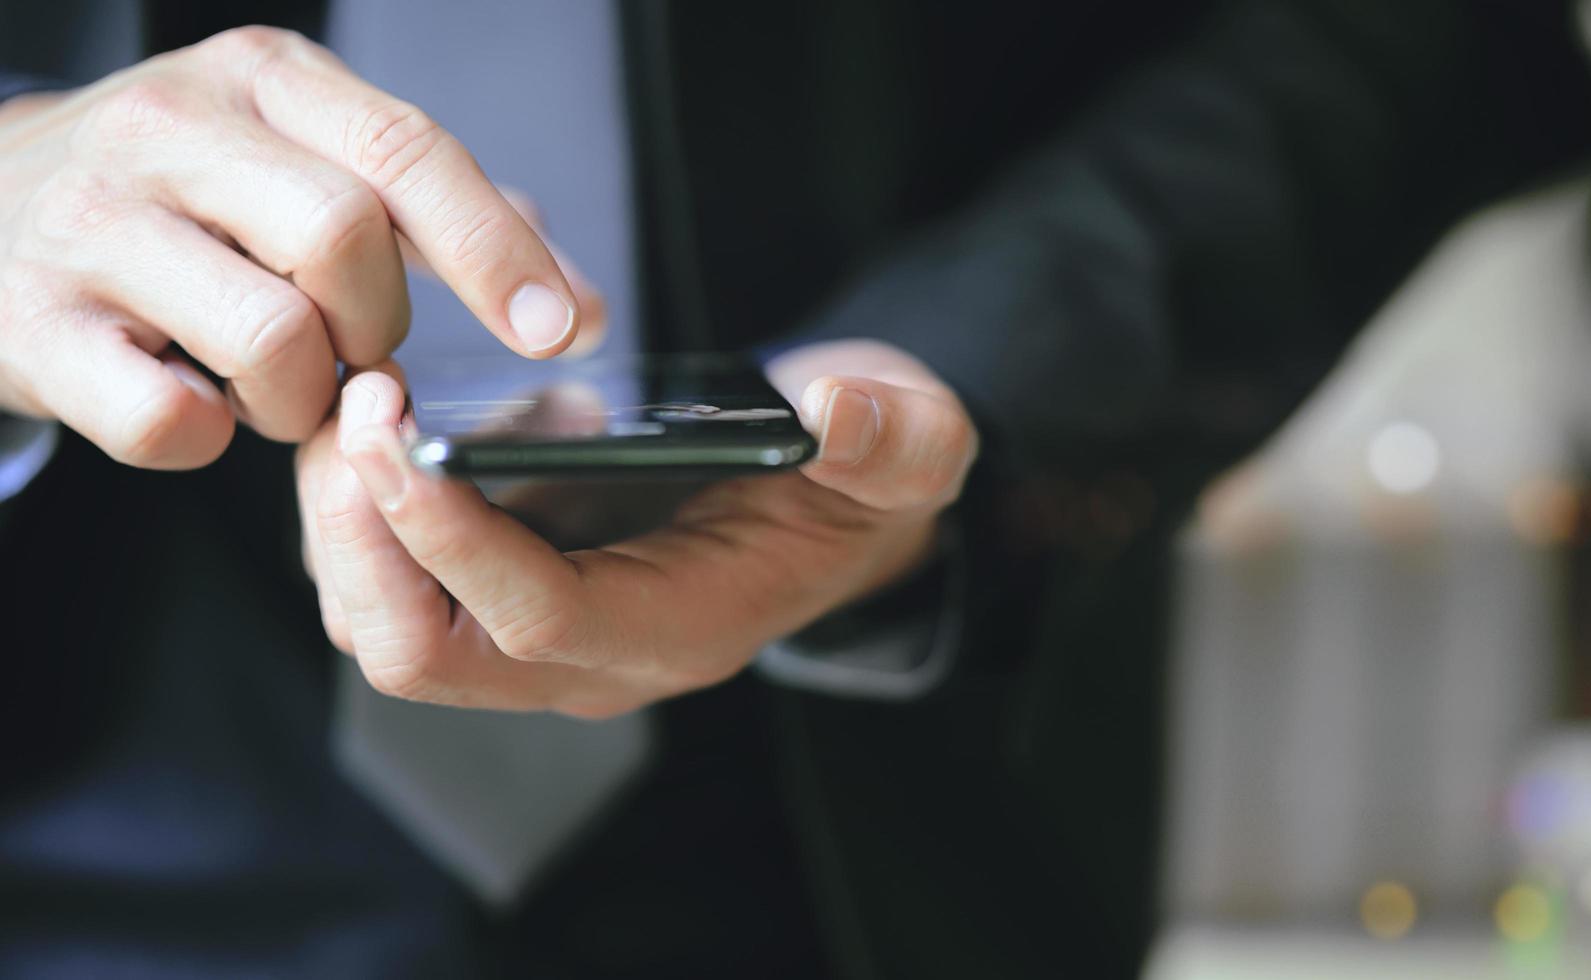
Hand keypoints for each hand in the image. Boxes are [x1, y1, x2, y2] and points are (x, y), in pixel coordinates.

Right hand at [0, 27, 586, 467]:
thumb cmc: (178, 196)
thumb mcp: (301, 160)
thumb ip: (442, 223)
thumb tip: (580, 310)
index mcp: (260, 78)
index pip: (405, 151)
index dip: (495, 250)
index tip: (561, 329)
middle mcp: (170, 131)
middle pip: (343, 239)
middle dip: (380, 326)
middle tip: (357, 351)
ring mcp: (90, 227)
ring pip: (268, 336)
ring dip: (302, 396)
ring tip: (275, 383)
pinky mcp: (34, 327)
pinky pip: (169, 419)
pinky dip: (209, 438)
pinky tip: (197, 403)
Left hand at [296, 339, 977, 714]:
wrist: (838, 508)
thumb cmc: (862, 487)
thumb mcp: (909, 454)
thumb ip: (890, 442)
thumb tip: (832, 410)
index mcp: (682, 628)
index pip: (537, 620)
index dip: (453, 536)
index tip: (397, 431)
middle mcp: (595, 657)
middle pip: (421, 651)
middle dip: (360, 534)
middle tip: (359, 405)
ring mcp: (543, 634)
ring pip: (384, 623)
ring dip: (343, 519)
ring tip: (365, 400)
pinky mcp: (508, 590)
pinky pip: (393, 579)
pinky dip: (366, 504)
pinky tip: (403, 415)